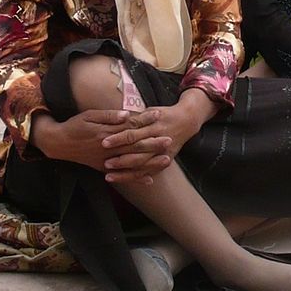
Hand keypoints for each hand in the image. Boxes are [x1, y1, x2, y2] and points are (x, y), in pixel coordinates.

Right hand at [33, 111, 171, 181]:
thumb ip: (109, 115)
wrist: (58, 143)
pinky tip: (150, 179)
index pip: (130, 126)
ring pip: (133, 162)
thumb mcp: (90, 115)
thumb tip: (127, 114)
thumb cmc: (75, 125)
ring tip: (167, 159)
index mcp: (107, 132)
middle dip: (153, 143)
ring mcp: (107, 161)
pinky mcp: (104, 169)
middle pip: (135, 145)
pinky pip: (123, 176)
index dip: (145, 120)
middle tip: (170, 139)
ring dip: (150, 161)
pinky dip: (136, 178)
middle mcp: (109, 148)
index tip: (159, 115)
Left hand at [101, 89, 216, 183]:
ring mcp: (163, 151)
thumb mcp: (148, 110)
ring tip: (109, 176)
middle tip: (105, 163)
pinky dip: (137, 178)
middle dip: (121, 158)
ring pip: (142, 164)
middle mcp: (158, 138)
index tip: (103, 142)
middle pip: (137, 150)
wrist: (186, 120)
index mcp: (152, 124)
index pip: (132, 132)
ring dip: (125, 172)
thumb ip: (133, 117)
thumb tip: (113, 118)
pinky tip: (124, 181)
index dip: (118, 138)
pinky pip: (150, 171)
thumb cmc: (162, 114)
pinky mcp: (166, 159)